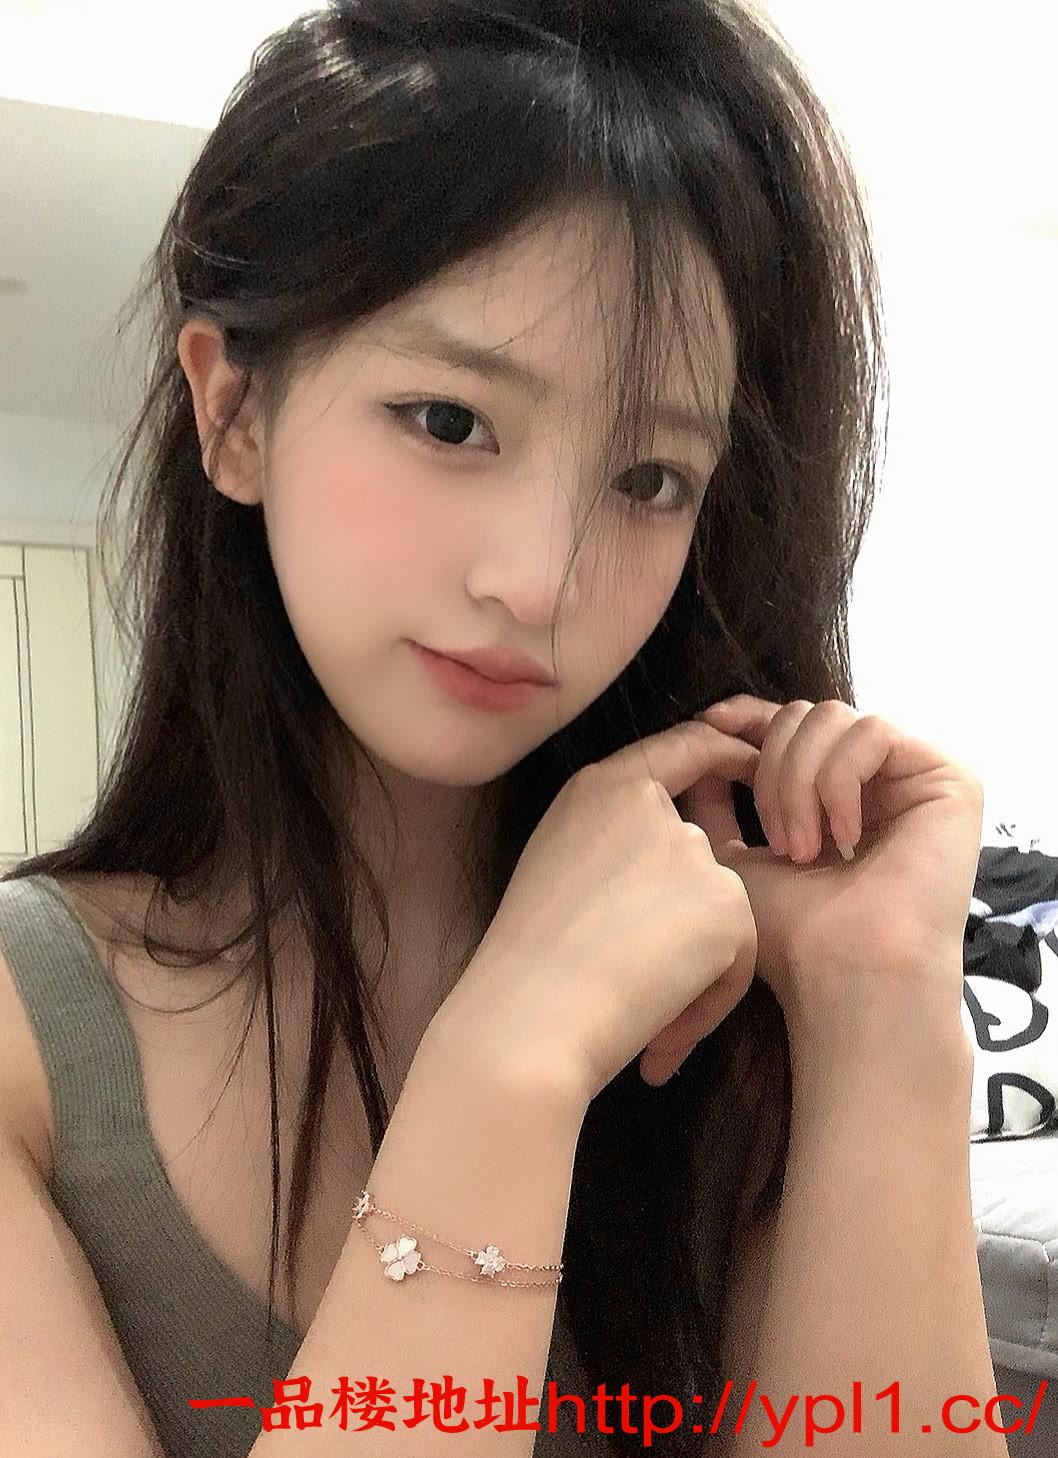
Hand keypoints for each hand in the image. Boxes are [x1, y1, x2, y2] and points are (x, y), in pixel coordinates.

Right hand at [436, 716, 761, 1102]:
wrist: (528, 1023)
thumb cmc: (529, 969)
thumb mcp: (560, 869)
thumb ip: (617, 844)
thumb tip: (677, 867)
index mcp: (598, 788)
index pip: (685, 746)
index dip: (728, 753)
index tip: (754, 771)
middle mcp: (646, 803)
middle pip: (705, 853)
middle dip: (690, 920)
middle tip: (646, 984)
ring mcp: (687, 847)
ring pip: (723, 913)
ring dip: (695, 968)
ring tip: (643, 1016)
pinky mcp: (724, 899)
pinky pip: (740, 957)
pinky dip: (710, 999)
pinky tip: (661, 1028)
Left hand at [679, 696, 984, 1036]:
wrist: (845, 974)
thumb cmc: (792, 934)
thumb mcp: (736, 856)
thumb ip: (718, 802)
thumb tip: (704, 742)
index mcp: (835, 793)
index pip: (793, 725)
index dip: (750, 716)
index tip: (710, 723)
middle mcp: (880, 778)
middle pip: (806, 714)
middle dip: (771, 770)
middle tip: (776, 842)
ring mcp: (916, 775)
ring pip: (833, 717)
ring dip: (800, 783)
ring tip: (802, 849)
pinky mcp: (949, 776)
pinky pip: (873, 734)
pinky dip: (840, 783)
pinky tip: (844, 839)